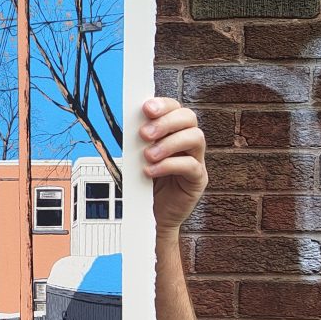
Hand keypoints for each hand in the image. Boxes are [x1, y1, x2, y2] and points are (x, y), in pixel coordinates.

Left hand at [140, 97, 206, 238]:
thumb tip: (124, 124)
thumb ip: (135, 142)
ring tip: (148, 156)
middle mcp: (187, 142)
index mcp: (172, 132)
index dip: (163, 105)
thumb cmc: (143, 183)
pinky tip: (151, 171)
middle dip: (166, 122)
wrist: (150, 214)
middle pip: (189, 118)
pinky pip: (191, 165)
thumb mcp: (135, 159)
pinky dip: (170, 165)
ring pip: (195, 138)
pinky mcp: (197, 179)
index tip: (146, 108)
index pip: (175, 108)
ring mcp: (196, 159)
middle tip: (144, 134)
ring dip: (169, 143)